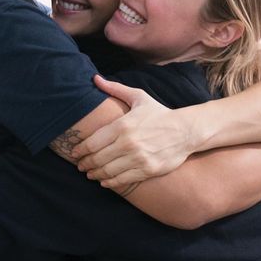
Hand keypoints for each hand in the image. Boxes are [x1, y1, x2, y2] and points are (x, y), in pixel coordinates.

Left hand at [72, 76, 196, 187]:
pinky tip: (104, 181)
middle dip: (85, 164)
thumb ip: (115, 89)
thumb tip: (94, 78)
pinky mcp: (147, 170)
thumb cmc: (159, 113)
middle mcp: (128, 143)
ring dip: (95, 174)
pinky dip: (110, 182)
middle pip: (97, 158)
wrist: (186, 130)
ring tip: (90, 174)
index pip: (93, 142)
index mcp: (122, 125)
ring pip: (108, 171)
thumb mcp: (138, 97)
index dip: (80, 150)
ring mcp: (138, 158)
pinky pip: (122, 180)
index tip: (74, 153)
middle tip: (80, 166)